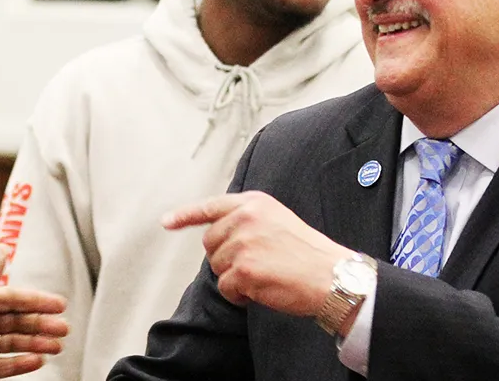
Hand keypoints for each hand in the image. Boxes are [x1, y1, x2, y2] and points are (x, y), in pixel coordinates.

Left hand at [0, 255, 70, 377]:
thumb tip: (3, 251)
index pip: (12, 299)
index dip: (36, 301)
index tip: (60, 305)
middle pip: (16, 322)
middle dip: (41, 325)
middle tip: (64, 328)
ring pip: (12, 344)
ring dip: (36, 344)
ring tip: (56, 347)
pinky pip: (0, 366)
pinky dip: (20, 364)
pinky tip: (37, 361)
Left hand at [163, 191, 352, 317]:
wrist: (331, 276)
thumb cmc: (308, 254)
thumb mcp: (278, 220)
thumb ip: (249, 221)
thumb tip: (219, 234)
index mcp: (254, 202)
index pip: (211, 206)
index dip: (185, 215)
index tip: (166, 221)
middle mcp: (245, 218)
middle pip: (210, 243)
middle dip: (225, 259)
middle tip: (255, 265)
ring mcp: (242, 243)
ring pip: (217, 268)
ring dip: (235, 278)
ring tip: (264, 276)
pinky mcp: (243, 269)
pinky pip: (226, 288)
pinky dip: (239, 296)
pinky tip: (262, 290)